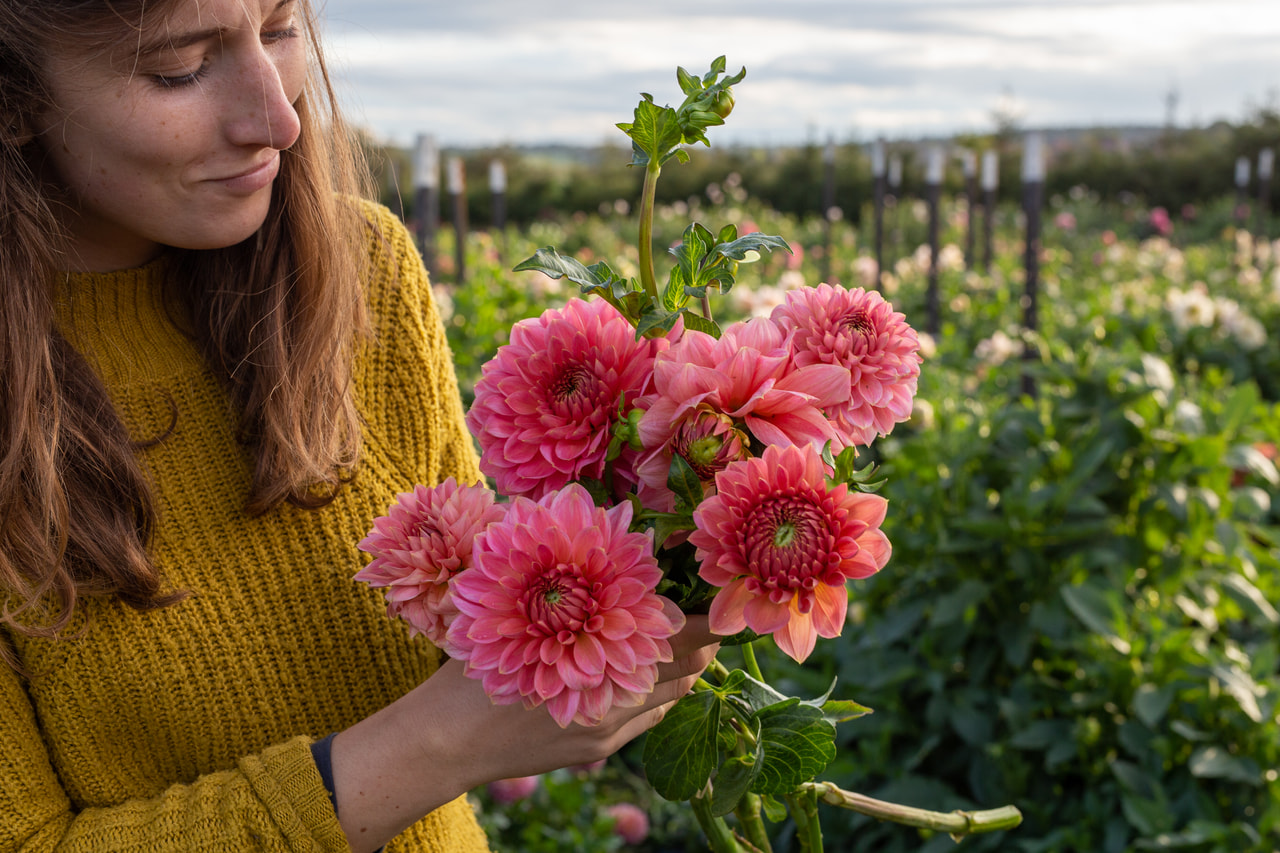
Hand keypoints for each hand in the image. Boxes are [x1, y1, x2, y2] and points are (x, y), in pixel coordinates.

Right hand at [329, 616, 718, 851]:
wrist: (445, 739)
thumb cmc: (476, 662)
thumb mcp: (516, 613)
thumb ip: (571, 589)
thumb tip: (625, 555)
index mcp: (590, 655)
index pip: (672, 633)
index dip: (698, 616)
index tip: (711, 600)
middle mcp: (608, 697)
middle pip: (685, 666)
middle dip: (701, 641)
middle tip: (710, 615)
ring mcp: (607, 727)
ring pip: (674, 694)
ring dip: (685, 667)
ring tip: (687, 641)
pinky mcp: (600, 748)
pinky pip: (650, 717)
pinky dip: (662, 692)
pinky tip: (652, 673)